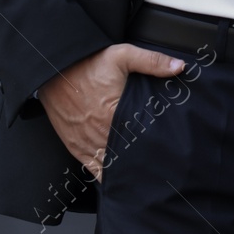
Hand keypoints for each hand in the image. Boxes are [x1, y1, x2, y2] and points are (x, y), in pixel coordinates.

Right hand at [38, 43, 184, 181]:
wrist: (54, 69)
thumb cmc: (88, 63)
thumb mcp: (122, 55)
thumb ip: (152, 62)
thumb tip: (179, 67)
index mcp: (114, 115)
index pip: (141, 140)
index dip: (155, 146)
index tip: (168, 151)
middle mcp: (100, 134)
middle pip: (127, 156)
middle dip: (143, 160)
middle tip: (160, 164)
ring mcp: (86, 143)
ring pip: (111, 167)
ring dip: (126, 169)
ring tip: (144, 173)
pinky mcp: (76, 147)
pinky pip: (93, 169)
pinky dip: (106, 175)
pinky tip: (120, 178)